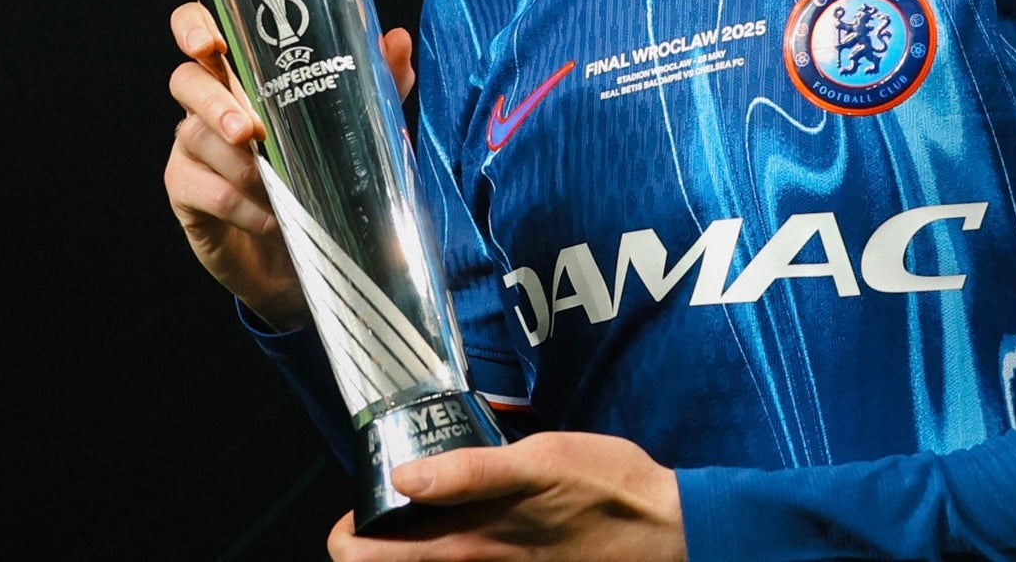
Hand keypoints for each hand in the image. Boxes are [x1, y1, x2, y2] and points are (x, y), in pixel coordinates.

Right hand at [162, 1, 415, 329]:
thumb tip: (397, 40)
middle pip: (186, 82)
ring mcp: (190, 148)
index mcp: (239, 73)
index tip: (209, 44)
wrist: (295, 249)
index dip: (192, 28)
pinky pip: (206, 192)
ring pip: (197, 139)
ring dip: (239, 165)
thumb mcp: (354, 120)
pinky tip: (270, 218)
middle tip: (247, 131)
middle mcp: (206, 103)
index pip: (197, 30)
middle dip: (214, 104)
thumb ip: (374, 80)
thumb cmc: (318, 168)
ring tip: (275, 185)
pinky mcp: (185, 192)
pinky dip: (241, 206)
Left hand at [326, 433, 684, 561]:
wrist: (666, 532)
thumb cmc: (607, 490)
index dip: (349, 536)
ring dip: (410, 547)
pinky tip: (460, 524)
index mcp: (467, 544)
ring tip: (414, 513)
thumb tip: (405, 474)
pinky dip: (446, 551)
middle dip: (373, 542)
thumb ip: (472, 473)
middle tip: (376, 507)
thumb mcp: (542, 463)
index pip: (372, 560)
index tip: (351, 511)